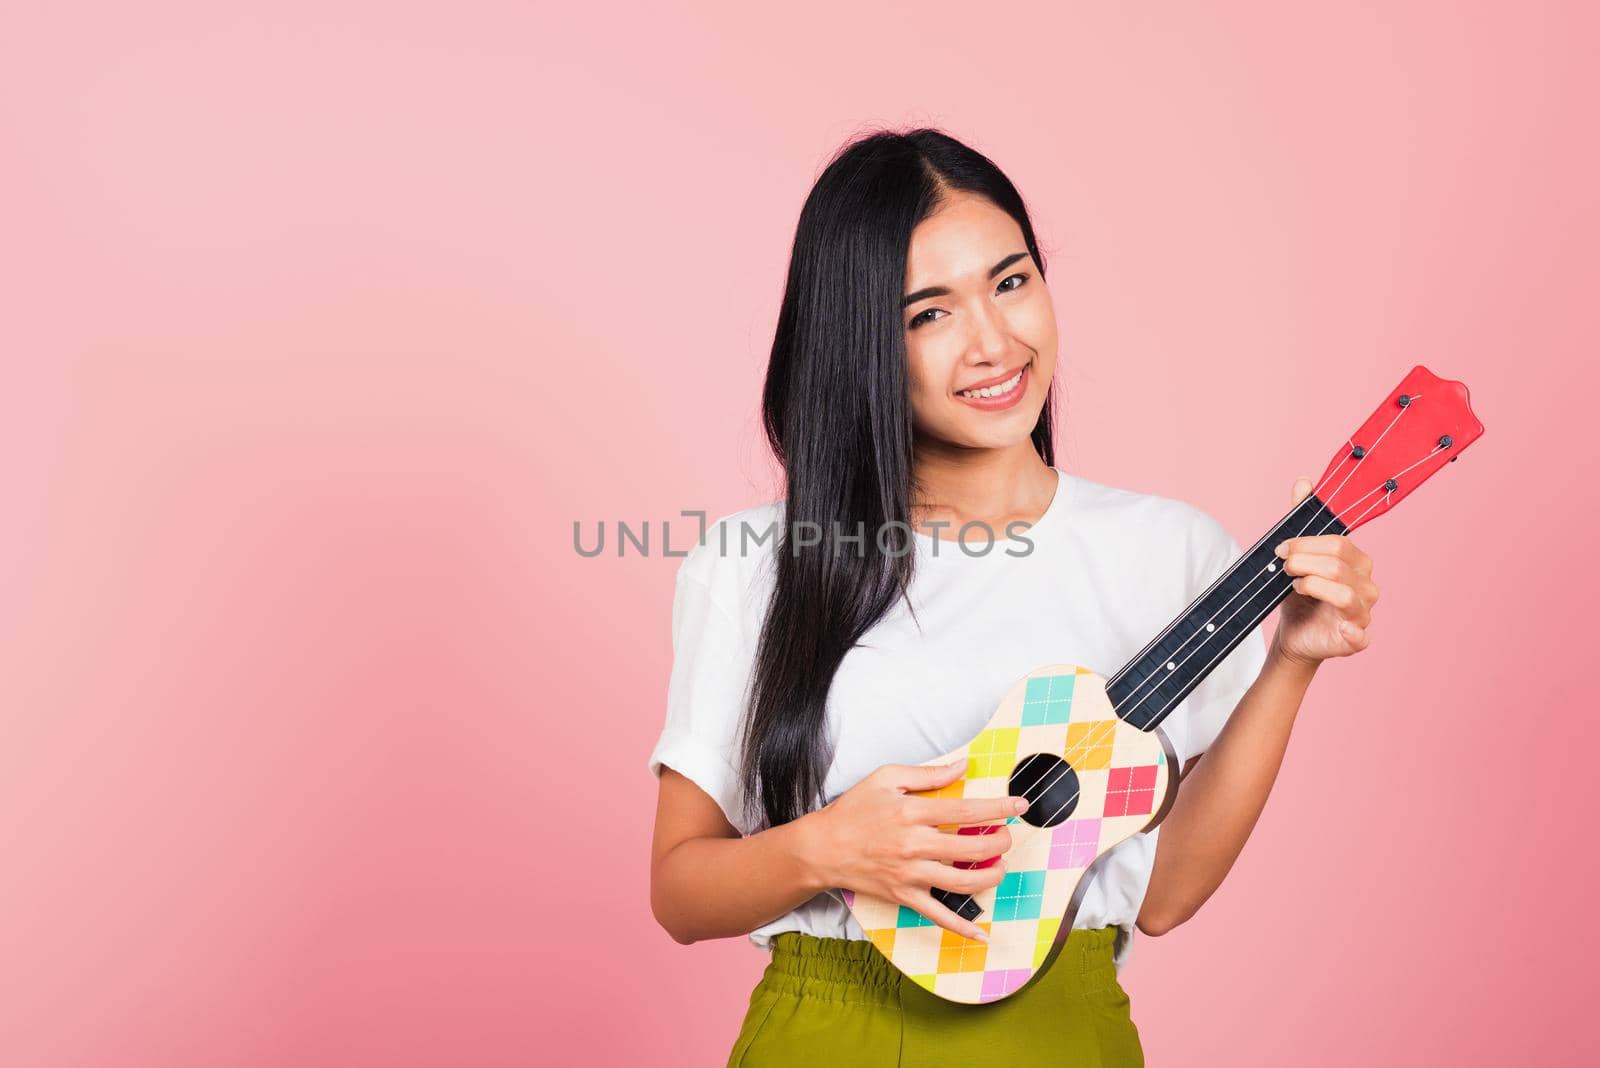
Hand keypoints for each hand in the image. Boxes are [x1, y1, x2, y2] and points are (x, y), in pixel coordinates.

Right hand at [799, 758, 1027, 941]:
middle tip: (1007, 836)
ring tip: (1000, 867)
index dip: (998, 808)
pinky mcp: (904, 896)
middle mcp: (914, 846)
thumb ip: (929, 773)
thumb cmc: (854, 809)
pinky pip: (938, 916)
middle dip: (999, 842)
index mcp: (912, 813)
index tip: (1020, 806)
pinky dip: (962, 928)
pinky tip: (983, 934)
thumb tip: (963, 765)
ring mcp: (910, 875)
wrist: (822, 848)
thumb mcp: (886, 778)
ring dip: (990, 876)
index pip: (966, 811)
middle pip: (971, 848)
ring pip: (962, 882)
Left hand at [1271, 476, 1380, 668]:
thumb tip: (1304, 481)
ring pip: (1345, 595)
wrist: (1295, 633)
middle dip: (1304, 563)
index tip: (1281, 550)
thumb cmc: (1301, 594)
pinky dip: (1350, 631)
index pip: (1338, 544)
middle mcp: (1367, 586)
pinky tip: (1337, 626)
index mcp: (1357, 562)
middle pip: (1338, 567)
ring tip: (1295, 587)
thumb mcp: (1297, 556)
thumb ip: (1301, 520)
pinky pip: (1360, 635)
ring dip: (1312, 587)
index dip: (1305, 544)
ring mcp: (1364, 614)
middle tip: (1284, 568)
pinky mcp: (1356, 639)